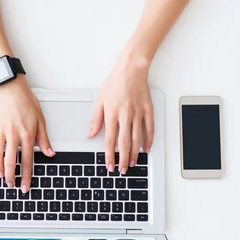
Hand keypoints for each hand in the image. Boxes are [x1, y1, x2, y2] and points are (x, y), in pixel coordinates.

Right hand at [0, 76, 54, 191]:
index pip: (26, 161)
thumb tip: (50, 153)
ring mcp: (1, 132)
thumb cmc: (26, 101)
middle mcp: (13, 135)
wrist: (11, 87)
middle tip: (11, 185)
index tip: (25, 186)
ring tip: (2, 177)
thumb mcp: (40, 120)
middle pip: (10, 162)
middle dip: (11, 177)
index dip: (26, 176)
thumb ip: (44, 139)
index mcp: (27, 135)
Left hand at [87, 53, 153, 173]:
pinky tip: (146, 149)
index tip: (109, 165)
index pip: (109, 140)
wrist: (131, 69)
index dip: (109, 156)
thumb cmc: (115, 83)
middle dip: (123, 159)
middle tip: (122, 170)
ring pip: (137, 139)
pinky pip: (149, 129)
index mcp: (112, 113)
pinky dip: (148, 141)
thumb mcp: (100, 100)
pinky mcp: (148, 110)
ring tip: (132, 163)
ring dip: (135, 154)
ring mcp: (138, 113)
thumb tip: (90, 134)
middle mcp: (125, 115)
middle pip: (124, 143)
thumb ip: (96, 120)